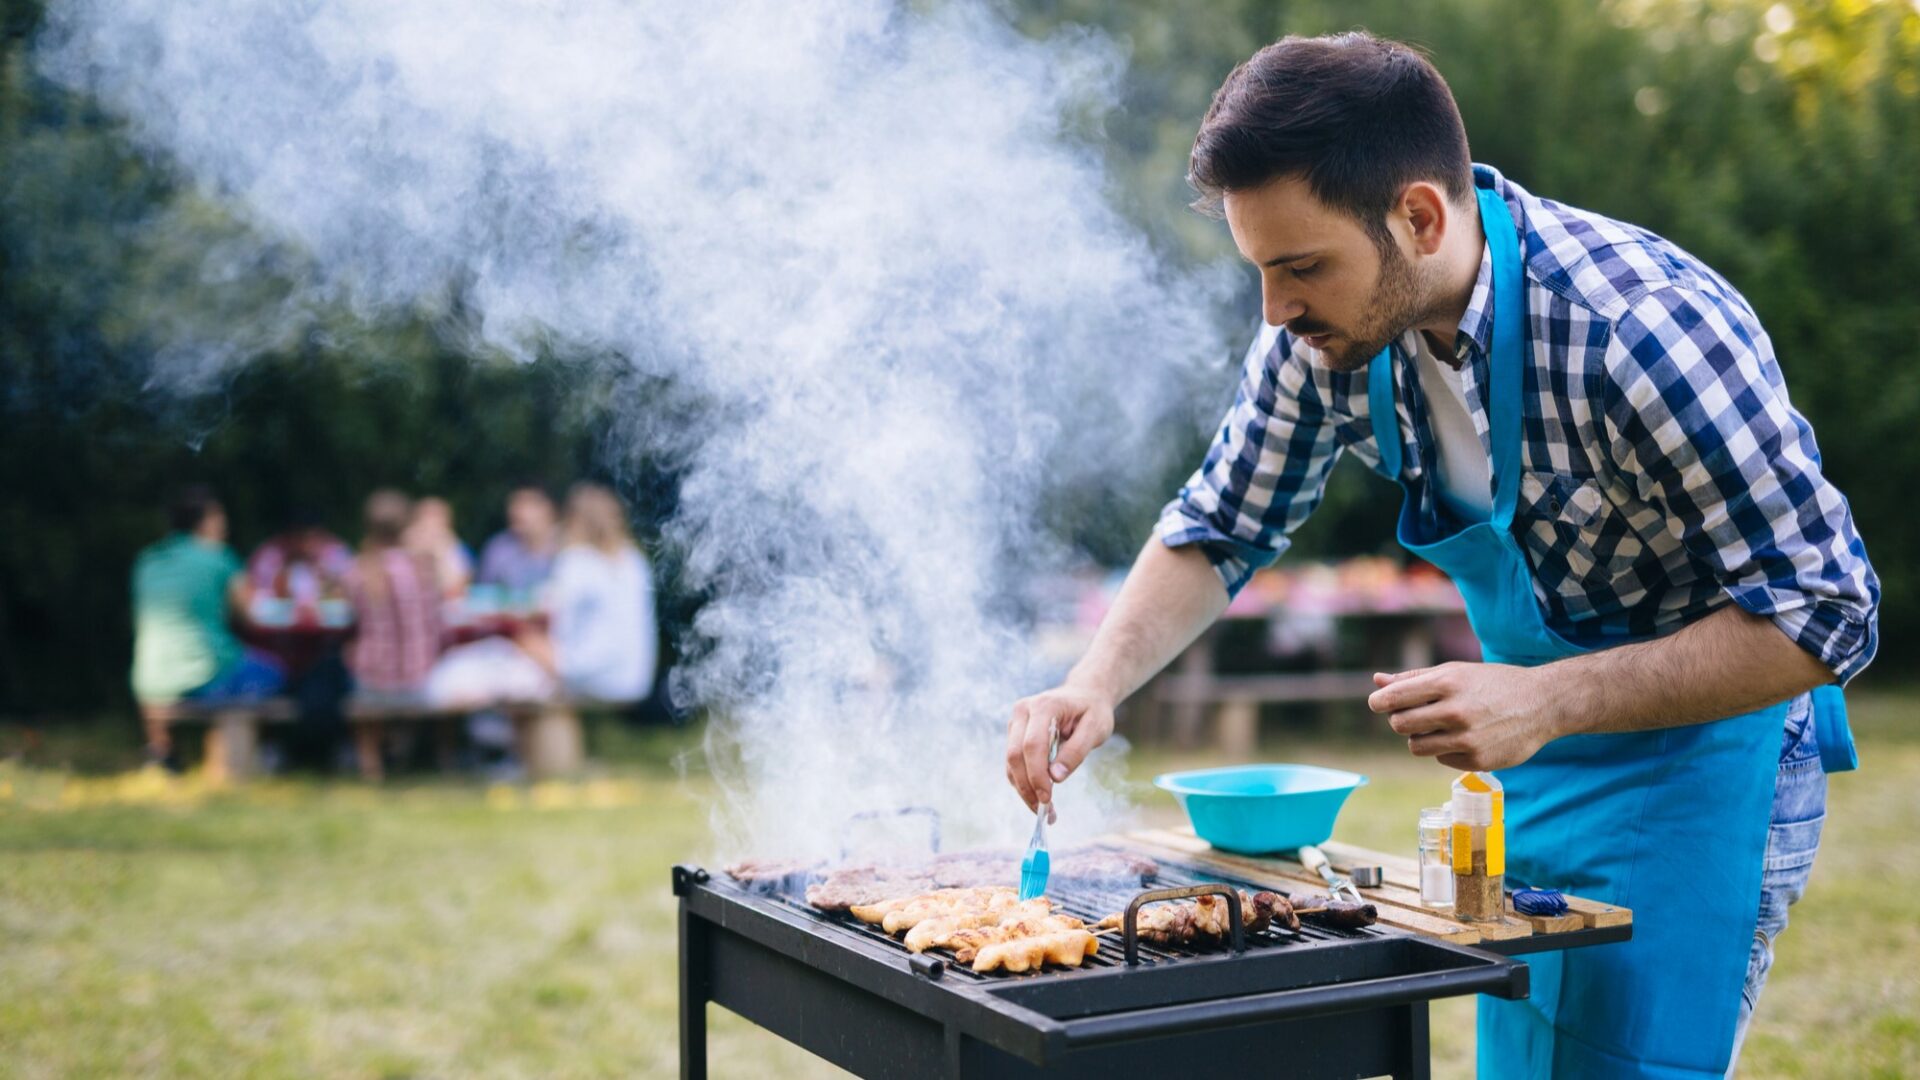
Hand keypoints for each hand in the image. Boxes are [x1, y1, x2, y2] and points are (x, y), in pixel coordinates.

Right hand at [1006, 684, 1114, 813]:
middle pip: (1015, 755)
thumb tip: (1055, 778)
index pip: (1032, 745)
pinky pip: (1014, 763)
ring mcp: (1016, 722)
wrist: (1084, 694)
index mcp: (1043, 706)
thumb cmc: (1093, 711)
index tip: (1048, 799)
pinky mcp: (1015, 734)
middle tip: (1044, 811)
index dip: (1037, 775)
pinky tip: (1039, 797)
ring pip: (1010, 762)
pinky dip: (1023, 782)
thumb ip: (1076, 751)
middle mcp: (1023, 711)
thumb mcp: (1095, 729)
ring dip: (1024, 789)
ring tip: (1044, 810)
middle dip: (1027, 786)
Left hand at [1366, 661, 1557, 770]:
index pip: (1395, 697)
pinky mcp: (1478, 761)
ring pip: (1416, 746)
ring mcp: (1467, 739)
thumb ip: (1415, 679)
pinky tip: (1464, 737)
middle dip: (1400, 720)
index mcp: (1448, 683)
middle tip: (1414, 715)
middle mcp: (1456, 711)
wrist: (1543, 704)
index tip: (1378, 703)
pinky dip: (1445, 749)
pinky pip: (1440, 758)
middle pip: (1400, 724)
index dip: (1380, 702)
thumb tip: (1377, 681)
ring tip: (1439, 726)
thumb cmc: (1493, 684)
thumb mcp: (1456, 672)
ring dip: (1420, 737)